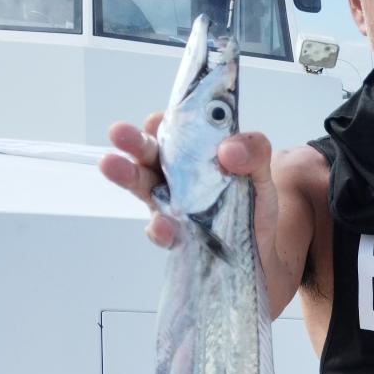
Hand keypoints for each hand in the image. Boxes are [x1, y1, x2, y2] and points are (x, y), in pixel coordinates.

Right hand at [99, 117, 278, 256]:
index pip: (172, 127)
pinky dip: (160, 227)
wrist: (260, 251)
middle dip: (132, 140)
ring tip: (112, 165)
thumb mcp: (261, 173)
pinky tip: (164, 226)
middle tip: (119, 131)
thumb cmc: (253, 206)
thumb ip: (253, 152)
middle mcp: (174, 172)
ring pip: (142, 184)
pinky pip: (160, 229)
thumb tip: (229, 150)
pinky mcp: (174, 233)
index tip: (158, 122)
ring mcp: (169, 202)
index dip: (162, 122)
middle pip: (148, 151)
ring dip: (128, 174)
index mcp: (193, 150)